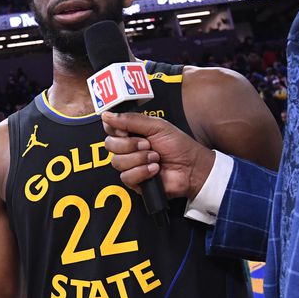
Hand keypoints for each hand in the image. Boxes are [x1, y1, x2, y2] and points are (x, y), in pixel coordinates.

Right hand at [101, 112, 215, 200]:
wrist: (192, 167)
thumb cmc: (178, 145)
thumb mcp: (156, 126)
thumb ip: (131, 120)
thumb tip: (107, 115)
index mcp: (132, 133)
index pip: (110, 129)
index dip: (116, 129)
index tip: (128, 130)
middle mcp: (128, 149)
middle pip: (110, 145)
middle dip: (130, 144)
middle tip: (148, 145)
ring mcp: (131, 166)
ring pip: (117, 162)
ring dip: (139, 159)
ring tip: (156, 158)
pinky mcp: (135, 182)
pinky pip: (126, 177)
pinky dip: (142, 172)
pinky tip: (155, 170)